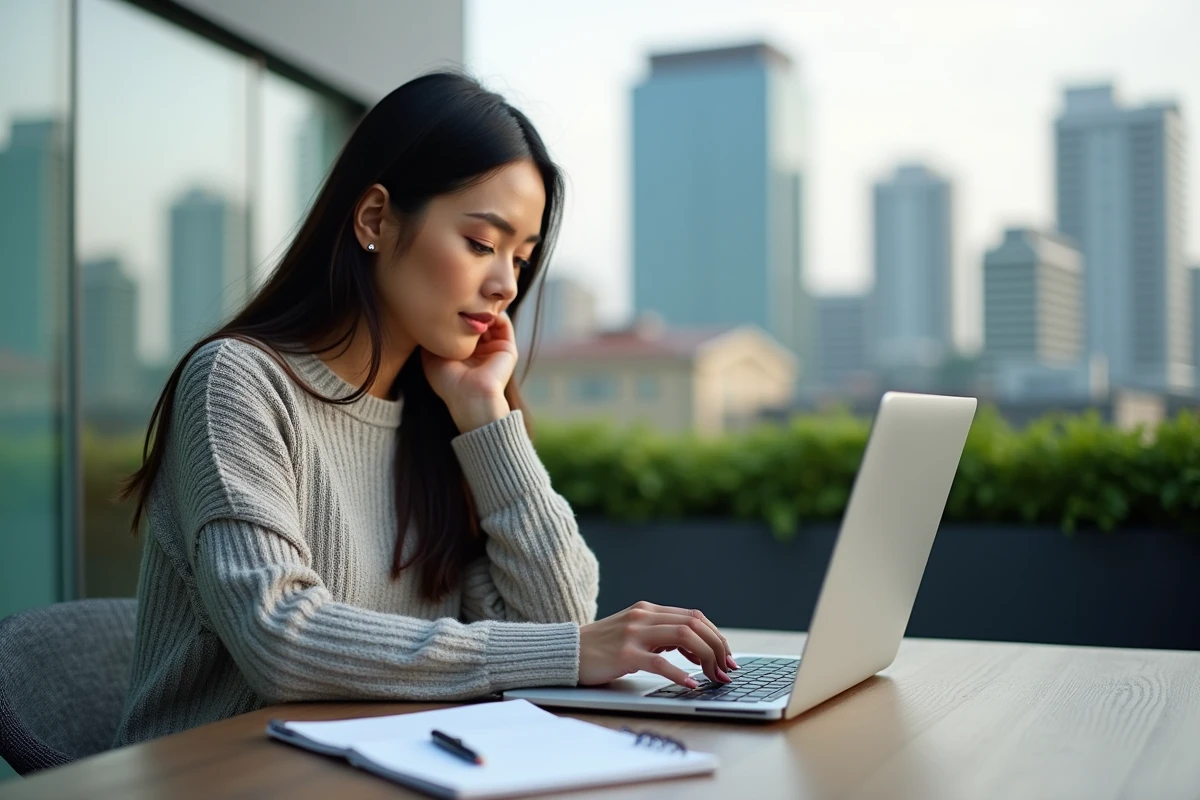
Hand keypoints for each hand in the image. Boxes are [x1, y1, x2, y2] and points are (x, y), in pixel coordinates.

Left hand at [422, 312, 516, 431]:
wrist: (470, 396)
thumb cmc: (448, 382)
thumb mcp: (432, 357)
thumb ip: (433, 338)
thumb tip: (429, 318)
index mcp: (463, 354)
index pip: (461, 327)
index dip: (455, 313)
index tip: (446, 301)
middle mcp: (480, 350)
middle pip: (477, 321)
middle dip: (470, 308)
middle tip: (461, 296)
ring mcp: (494, 348)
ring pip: (491, 319)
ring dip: (483, 308)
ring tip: (473, 301)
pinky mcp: (507, 348)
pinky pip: (504, 323)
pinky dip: (495, 313)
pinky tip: (483, 310)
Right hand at [578, 601, 738, 687]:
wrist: (566, 651)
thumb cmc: (601, 647)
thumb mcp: (633, 632)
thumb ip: (660, 635)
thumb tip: (694, 650)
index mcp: (648, 610)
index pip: (694, 616)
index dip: (716, 636)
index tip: (726, 656)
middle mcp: (643, 616)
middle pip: (694, 624)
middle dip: (717, 647)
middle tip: (726, 669)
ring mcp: (633, 634)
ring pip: (683, 638)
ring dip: (706, 658)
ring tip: (714, 676)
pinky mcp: (624, 654)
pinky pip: (659, 663)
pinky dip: (680, 673)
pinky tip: (691, 684)